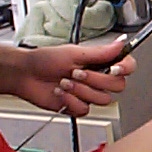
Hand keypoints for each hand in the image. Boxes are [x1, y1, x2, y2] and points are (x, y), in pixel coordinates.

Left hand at [14, 41, 135, 116]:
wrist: (25, 76)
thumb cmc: (44, 60)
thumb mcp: (74, 52)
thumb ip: (101, 52)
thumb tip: (121, 42)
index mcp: (100, 62)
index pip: (126, 67)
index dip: (124, 69)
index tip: (113, 68)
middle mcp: (97, 78)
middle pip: (117, 86)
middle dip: (95, 80)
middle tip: (76, 73)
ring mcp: (89, 93)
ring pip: (101, 99)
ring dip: (80, 90)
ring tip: (64, 82)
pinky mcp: (78, 106)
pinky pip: (85, 109)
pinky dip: (70, 100)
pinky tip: (60, 93)